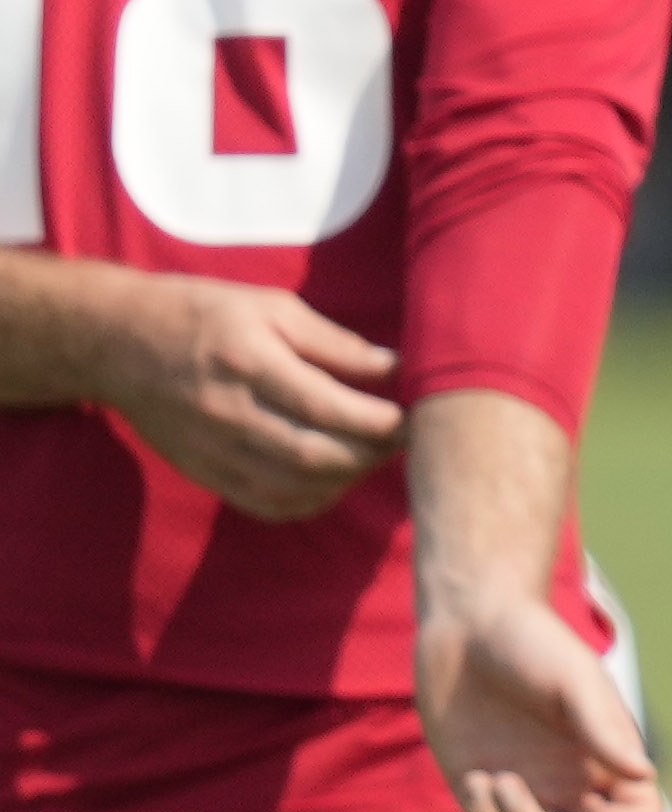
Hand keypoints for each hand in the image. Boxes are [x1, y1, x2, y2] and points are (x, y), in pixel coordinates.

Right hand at [91, 274, 402, 520]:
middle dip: (371, 454)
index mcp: (250, 364)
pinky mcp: (203, 473)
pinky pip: (264, 504)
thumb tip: (394, 368)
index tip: (412, 415)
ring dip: (346, 480)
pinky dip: (309, 501)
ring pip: (293, 487)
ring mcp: (212, 451)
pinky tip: (335, 481)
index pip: (326, 407)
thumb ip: (335, 343)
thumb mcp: (273, 307)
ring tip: (376, 457)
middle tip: (406, 440)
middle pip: (313, 455)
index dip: (377, 420)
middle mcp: (229, 414)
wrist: (118, 343)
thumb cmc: (205, 313)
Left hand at [418, 591, 661, 811]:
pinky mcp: (480, 794)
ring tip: (496, 778)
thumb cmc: (532, 642)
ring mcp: (527, 790)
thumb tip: (644, 775)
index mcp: (607, 753)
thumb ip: (603, 729)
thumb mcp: (574, 679)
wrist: (467, 625)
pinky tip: (474, 780)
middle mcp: (572, 779)